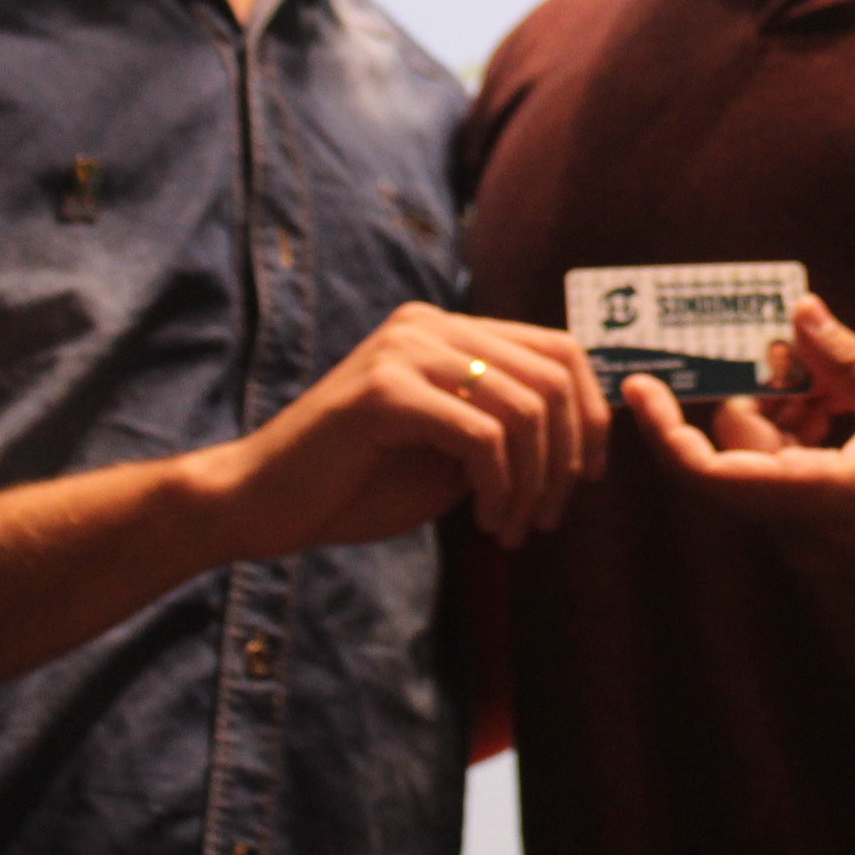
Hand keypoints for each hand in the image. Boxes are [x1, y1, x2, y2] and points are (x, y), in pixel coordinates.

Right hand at [227, 303, 608, 550]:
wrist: (262, 505)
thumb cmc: (355, 486)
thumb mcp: (450, 454)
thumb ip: (505, 432)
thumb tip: (585, 439)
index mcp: (447, 330)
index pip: (557, 348)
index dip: (591, 412)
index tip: (589, 476)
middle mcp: (430, 326)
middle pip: (553, 375)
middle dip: (568, 455)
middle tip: (550, 516)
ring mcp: (405, 351)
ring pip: (526, 408)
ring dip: (534, 482)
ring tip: (512, 528)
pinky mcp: (385, 391)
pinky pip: (483, 437)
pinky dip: (501, 488)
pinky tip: (486, 521)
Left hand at [623, 298, 854, 618]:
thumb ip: (849, 360)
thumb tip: (798, 314)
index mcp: (817, 500)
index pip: (707, 473)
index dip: (664, 429)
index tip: (640, 384)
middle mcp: (805, 537)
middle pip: (742, 457)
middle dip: (760, 397)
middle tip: (801, 351)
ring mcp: (822, 551)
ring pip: (771, 472)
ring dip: (793, 421)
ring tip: (850, 386)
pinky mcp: (841, 554)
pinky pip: (798, 493)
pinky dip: (812, 448)